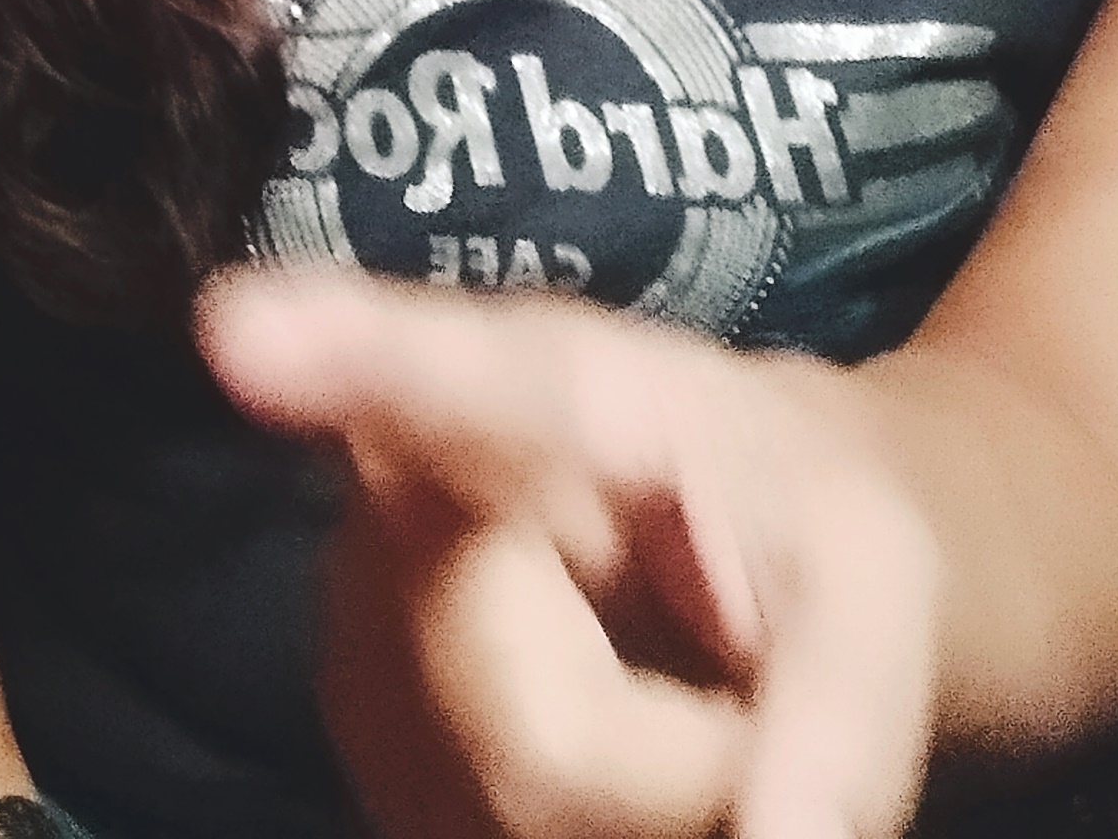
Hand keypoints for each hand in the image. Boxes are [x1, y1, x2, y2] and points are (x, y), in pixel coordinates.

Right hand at [200, 271, 942, 838]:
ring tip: (656, 704)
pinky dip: (563, 825)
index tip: (239, 328)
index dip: (346, 358)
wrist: (746, 545)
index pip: (458, 383)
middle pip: (538, 739)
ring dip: (620, 807)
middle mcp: (415, 477)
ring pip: (498, 804)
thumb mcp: (877, 603)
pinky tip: (593, 750)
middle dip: (668, 768)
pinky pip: (465, 823)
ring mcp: (362, 606)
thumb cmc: (811, 537)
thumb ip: (839, 731)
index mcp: (567, 391)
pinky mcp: (353, 710)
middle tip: (723, 687)